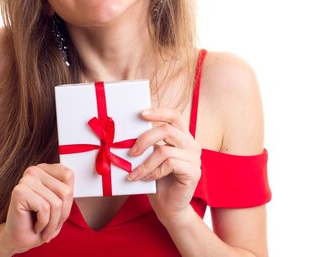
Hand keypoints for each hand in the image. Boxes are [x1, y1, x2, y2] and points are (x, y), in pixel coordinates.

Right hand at [0, 163, 73, 253]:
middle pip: (65, 191)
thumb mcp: (61, 204)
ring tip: (44, 227)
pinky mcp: (19, 192)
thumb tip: (69, 179)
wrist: (20, 240)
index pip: (68, 175)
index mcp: (44, 169)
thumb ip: (66, 189)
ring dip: (53, 222)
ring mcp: (25, 180)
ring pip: (56, 203)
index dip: (68, 199)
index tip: (58, 211)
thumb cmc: (40, 222)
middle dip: (62, 214)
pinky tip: (35, 226)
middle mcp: (34, 171)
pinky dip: (44, 223)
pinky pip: (44, 209)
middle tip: (51, 223)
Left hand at [127, 108, 201, 224]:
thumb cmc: (156, 181)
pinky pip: (169, 164)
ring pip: (164, 150)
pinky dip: (153, 172)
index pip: (174, 116)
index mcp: (182, 137)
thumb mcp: (149, 158)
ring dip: (144, 163)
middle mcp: (191, 144)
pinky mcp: (193, 172)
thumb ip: (146, 144)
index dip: (159, 112)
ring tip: (134, 174)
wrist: (167, 207)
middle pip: (167, 129)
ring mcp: (194, 158)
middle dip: (144, 139)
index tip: (141, 114)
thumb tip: (125, 134)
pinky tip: (147, 179)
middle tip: (131, 152)